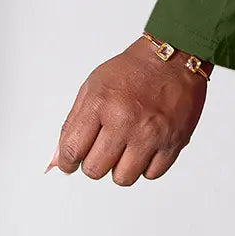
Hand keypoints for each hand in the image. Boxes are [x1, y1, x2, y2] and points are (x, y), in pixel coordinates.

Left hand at [45, 36, 210, 184]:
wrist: (175, 57)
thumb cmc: (133, 70)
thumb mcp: (93, 87)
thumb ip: (72, 124)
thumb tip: (58, 161)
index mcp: (101, 104)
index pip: (72, 151)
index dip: (68, 162)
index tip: (72, 162)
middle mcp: (125, 121)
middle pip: (95, 170)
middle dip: (95, 161)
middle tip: (104, 147)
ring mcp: (151, 134)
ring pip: (123, 178)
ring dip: (121, 167)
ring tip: (127, 147)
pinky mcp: (174, 141)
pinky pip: (151, 174)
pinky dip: (147, 165)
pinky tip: (146, 146)